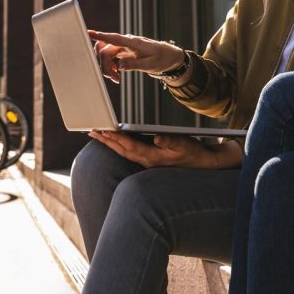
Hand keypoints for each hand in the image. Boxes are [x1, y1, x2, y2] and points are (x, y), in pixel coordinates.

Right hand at [88, 30, 184, 82]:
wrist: (167, 56)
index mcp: (133, 43)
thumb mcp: (150, 65)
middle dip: (104, 65)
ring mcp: (123, 46)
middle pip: (104, 50)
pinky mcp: (122, 51)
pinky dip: (110, 67)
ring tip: (117, 78)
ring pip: (105, 54)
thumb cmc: (161, 58)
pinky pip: (109, 57)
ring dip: (106, 67)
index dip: (100, 35)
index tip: (88, 32)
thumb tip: (120, 66)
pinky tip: (117, 74)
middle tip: (115, 78)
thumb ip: (135, 65)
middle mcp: (126, 42)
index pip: (114, 38)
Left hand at [88, 131, 214, 167]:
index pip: (129, 146)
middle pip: (121, 149)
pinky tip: (116, 140)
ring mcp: (147, 160)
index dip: (115, 138)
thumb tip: (157, 138)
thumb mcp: (183, 144)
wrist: (201, 163)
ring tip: (98, 134)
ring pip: (124, 151)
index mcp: (152, 156)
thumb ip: (170, 141)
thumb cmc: (192, 153)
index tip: (103, 130)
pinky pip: (129, 151)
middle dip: (106, 140)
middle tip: (92, 131)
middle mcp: (146, 159)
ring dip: (110, 143)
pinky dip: (120, 144)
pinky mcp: (150, 157)